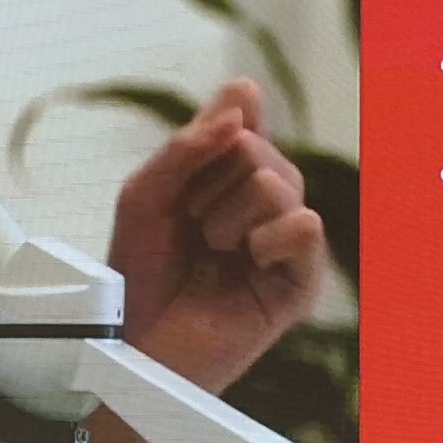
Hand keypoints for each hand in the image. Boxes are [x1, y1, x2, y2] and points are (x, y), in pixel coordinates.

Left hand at [108, 79, 330, 392]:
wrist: (136, 345)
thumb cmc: (137, 274)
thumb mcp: (146, 194)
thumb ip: (189, 144)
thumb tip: (246, 98)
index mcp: (229, 176)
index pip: (243, 114)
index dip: (215, 132)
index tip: (184, 172)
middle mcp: (264, 201)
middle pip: (256, 148)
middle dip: (208, 184)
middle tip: (191, 227)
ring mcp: (285, 239)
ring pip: (277, 182)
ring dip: (227, 215)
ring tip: (212, 249)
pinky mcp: (300, 280)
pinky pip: (306, 226)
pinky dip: (268, 237)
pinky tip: (247, 261)